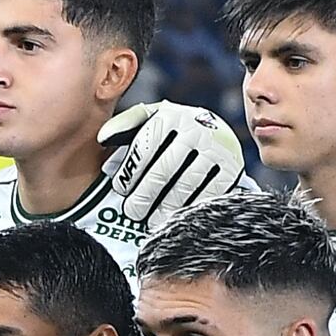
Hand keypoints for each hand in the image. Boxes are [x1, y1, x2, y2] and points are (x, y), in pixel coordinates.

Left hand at [100, 100, 245, 225]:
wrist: (215, 136)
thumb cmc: (171, 134)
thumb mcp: (149, 122)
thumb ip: (125, 127)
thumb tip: (103, 139)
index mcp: (171, 115)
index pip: (147, 145)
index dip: (131, 170)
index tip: (121, 189)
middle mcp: (197, 127)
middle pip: (165, 168)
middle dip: (145, 193)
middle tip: (133, 212)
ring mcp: (217, 147)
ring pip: (186, 183)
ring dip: (166, 206)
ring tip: (153, 220)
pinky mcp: (232, 167)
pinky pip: (209, 193)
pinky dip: (191, 208)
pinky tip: (178, 218)